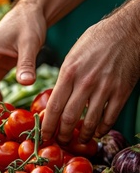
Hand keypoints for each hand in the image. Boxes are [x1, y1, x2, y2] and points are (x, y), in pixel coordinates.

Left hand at [41, 7, 139, 143]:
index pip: (54, 106)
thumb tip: (57, 99)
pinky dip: (102, 129)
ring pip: (90, 122)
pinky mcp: (121, 92)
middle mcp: (85, 82)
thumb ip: (65, 77)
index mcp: (69, 72)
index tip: (45, 136)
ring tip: (80, 140)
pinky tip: (98, 131)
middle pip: (69, 118)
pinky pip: (110, 117)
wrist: (127, 30)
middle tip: (61, 141)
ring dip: (84, 135)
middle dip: (63, 135)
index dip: (48, 125)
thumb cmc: (97, 40)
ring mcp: (104, 88)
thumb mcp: (73, 55)